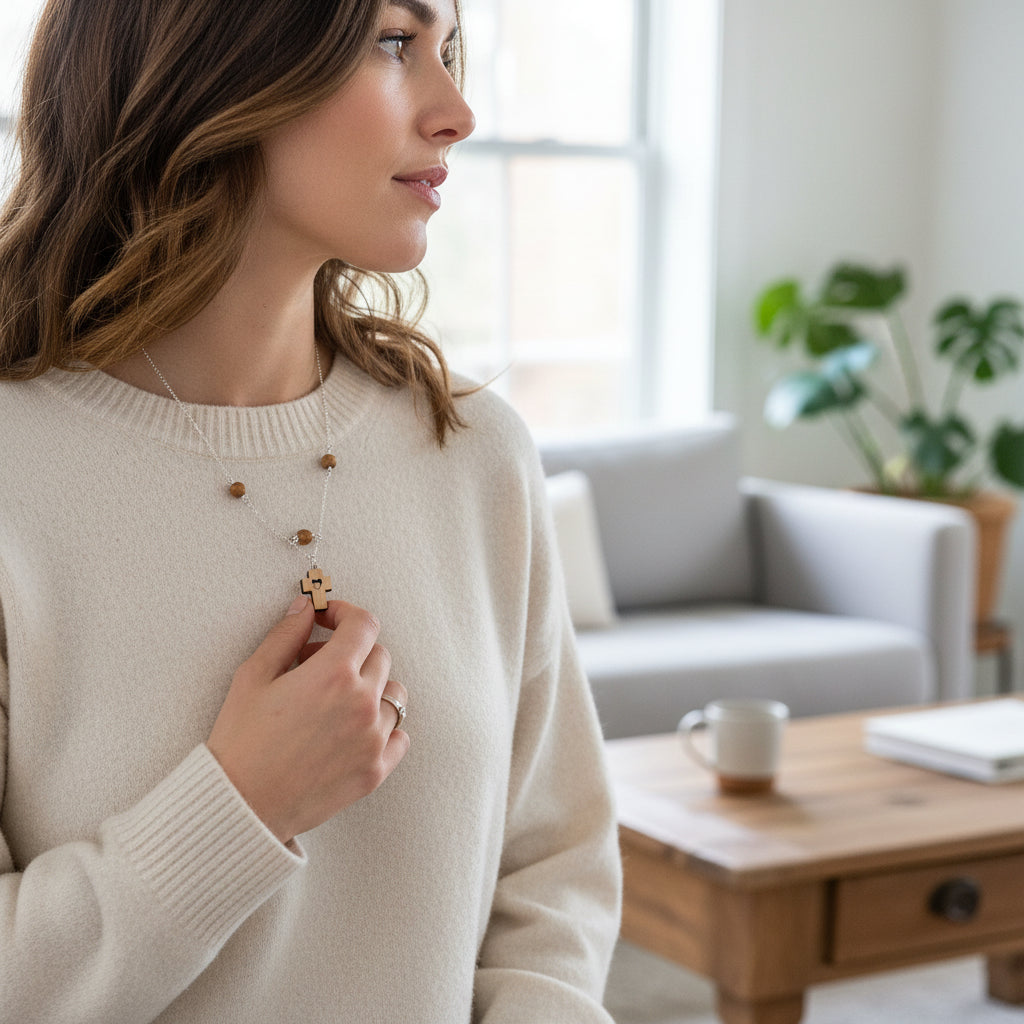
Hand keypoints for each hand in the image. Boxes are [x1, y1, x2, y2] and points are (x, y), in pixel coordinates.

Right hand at [207, 596, 409, 844]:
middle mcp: (362, 703)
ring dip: (369, 688)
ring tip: (333, 702)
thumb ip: (285, 635)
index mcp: (333, 674)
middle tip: (315, 665)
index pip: (364, 625)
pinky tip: (351, 731)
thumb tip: (306, 608)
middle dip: (351, 651)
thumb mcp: (253, 676)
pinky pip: (399, 736)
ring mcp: (373, 739)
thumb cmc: (240, 741)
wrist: (240, 806)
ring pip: (393, 694)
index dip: (345, 614)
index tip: (327, 621)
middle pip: (379, 656)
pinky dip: (383, 728)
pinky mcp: (376, 770)